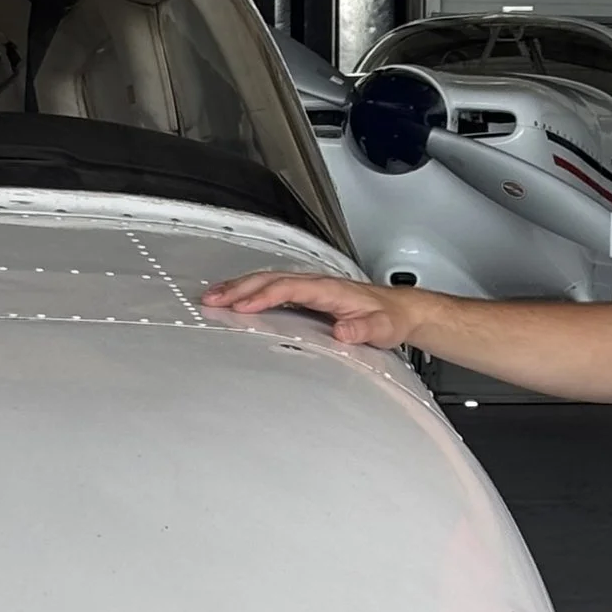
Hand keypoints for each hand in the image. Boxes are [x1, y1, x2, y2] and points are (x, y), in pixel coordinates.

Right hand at [201, 268, 417, 347]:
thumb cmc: (389, 319)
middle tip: (212, 299)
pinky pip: (272, 288)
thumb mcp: (382, 329)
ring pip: (267, 280)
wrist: (399, 311)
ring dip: (239, 287)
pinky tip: (234, 299)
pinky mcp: (306, 294)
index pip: (289, 287)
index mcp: (330, 289)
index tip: (242, 306)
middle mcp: (317, 283)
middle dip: (239, 288)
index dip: (264, 295)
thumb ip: (362, 330)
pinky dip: (249, 291)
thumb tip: (342, 332)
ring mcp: (310, 286)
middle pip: (270, 279)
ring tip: (212, 297)